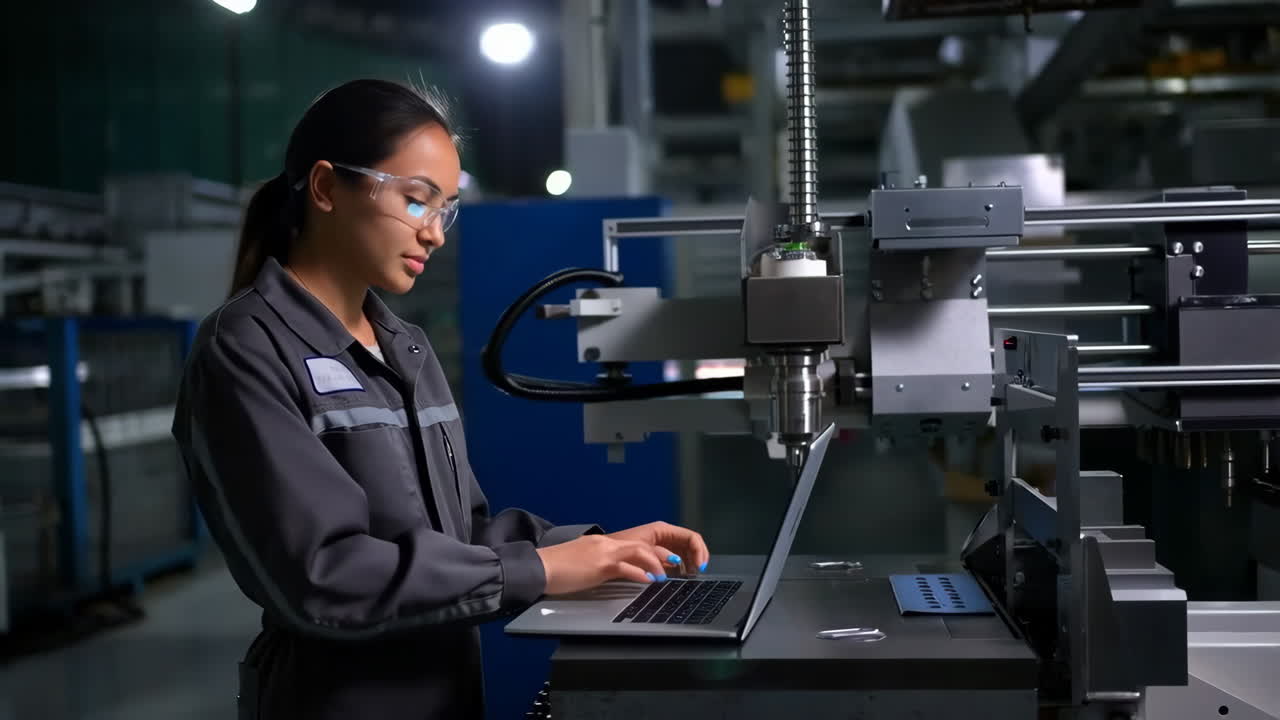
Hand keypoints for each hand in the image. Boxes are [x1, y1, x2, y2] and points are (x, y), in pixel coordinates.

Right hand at [535, 534, 668, 595]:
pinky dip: (640, 573)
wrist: (539, 568)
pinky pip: (625, 567)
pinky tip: (649, 581)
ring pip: (639, 551)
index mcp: (603, 544)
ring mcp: (603, 553)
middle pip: (643, 543)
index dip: (654, 552)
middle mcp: (606, 544)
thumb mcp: (584, 564)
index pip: (635, 543)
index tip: (666, 563)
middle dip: (663, 554)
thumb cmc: (558, 569)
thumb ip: (602, 565)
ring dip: (656, 563)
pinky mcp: (599, 565)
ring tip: (665, 577)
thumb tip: (617, 573)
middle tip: (677, 565)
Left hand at [607, 522, 709, 576]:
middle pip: (690, 544)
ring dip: (690, 564)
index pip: (691, 537)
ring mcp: (661, 545)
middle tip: (698, 574)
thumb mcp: (640, 551)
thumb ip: (658, 557)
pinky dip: (680, 568)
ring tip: (690, 577)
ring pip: (684, 553)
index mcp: (662, 530)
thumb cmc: (617, 547)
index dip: (699, 551)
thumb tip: (675, 564)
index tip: (700, 567)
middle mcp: (664, 535)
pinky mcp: (656, 555)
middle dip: (697, 558)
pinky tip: (679, 576)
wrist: (599, 554)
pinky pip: (674, 560)